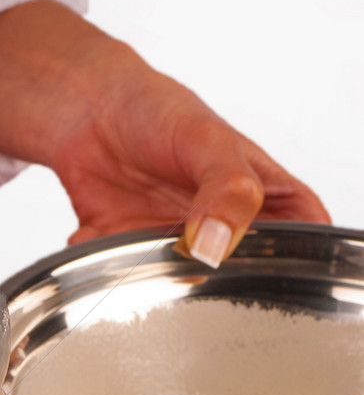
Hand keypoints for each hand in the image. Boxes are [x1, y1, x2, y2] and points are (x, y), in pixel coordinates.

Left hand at [0, 0, 329, 265]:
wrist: (89, 108)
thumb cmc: (159, 111)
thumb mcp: (206, 141)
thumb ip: (226, 190)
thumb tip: (216, 244)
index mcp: (266, 197)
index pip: (305, 239)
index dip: (297, 261)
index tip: (268, 266)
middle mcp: (227, 229)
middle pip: (246, 277)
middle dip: (221, 281)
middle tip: (195, 262)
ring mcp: (181, 245)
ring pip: (183, 286)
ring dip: (157, 278)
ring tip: (138, 243)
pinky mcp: (133, 253)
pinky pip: (124, 277)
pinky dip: (104, 264)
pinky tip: (91, 234)